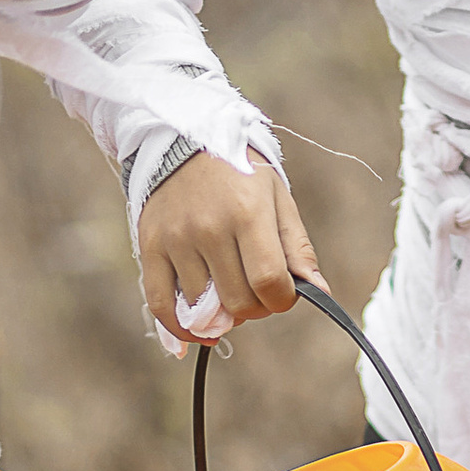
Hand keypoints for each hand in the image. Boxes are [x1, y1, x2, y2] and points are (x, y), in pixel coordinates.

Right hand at [139, 152, 321, 337]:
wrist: (186, 140)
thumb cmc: (241, 173)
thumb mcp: (277, 199)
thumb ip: (297, 248)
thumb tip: (319, 291)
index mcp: (248, 214)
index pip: (269, 283)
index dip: (282, 301)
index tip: (282, 294)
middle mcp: (210, 228)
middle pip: (238, 302)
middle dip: (255, 308)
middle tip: (255, 293)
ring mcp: (176, 239)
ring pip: (203, 308)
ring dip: (221, 312)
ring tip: (227, 291)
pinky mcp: (150, 246)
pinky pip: (160, 304)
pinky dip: (180, 327)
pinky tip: (196, 330)